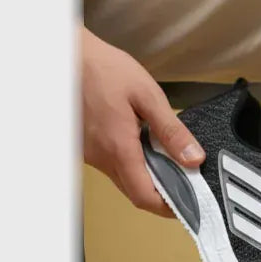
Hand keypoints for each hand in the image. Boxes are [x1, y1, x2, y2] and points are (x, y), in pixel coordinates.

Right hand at [80, 26, 204, 216]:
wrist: (67, 54)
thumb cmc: (103, 68)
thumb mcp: (147, 95)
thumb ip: (172, 131)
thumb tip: (194, 158)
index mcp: (118, 148)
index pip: (144, 197)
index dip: (168, 207)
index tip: (188, 203)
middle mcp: (100, 157)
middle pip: (134, 193)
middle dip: (161, 194)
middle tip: (185, 182)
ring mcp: (89, 154)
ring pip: (122, 180)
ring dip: (146, 177)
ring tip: (167, 159)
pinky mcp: (84, 147)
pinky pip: (111, 165)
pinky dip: (130, 164)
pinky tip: (141, 144)